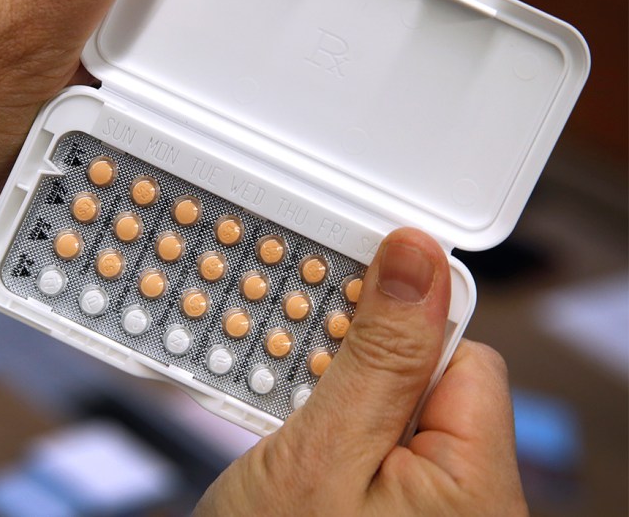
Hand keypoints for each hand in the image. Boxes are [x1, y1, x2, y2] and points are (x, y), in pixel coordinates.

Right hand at [196, 228, 527, 515]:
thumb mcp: (320, 452)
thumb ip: (378, 355)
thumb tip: (418, 259)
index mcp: (473, 489)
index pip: (464, 355)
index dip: (398, 323)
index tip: (337, 306)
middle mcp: (460, 503)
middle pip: (423, 378)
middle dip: (351, 363)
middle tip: (290, 380)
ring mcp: (419, 513)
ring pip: (384, 409)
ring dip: (325, 396)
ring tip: (277, 427)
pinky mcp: (380, 516)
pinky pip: (364, 447)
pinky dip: (320, 432)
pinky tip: (282, 448)